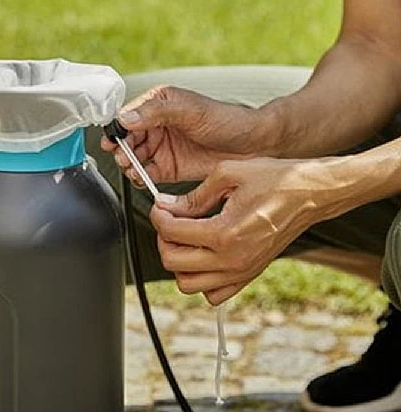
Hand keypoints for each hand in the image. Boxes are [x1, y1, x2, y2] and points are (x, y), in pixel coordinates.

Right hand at [101, 85, 267, 185]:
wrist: (253, 146)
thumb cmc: (226, 120)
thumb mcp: (190, 110)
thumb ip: (156, 111)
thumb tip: (126, 117)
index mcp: (158, 104)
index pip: (127, 114)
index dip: (117, 128)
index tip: (113, 140)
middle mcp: (156, 125)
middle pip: (126, 138)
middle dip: (122, 149)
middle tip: (124, 157)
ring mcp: (161, 147)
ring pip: (133, 157)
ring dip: (129, 164)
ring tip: (133, 168)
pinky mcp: (168, 168)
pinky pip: (146, 174)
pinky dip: (140, 177)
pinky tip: (143, 178)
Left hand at [150, 156, 356, 304]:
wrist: (310, 193)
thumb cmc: (274, 179)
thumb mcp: (227, 174)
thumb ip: (193, 195)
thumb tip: (167, 205)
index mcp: (225, 232)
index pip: (171, 232)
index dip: (158, 215)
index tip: (160, 205)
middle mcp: (232, 259)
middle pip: (172, 262)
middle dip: (162, 238)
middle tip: (170, 220)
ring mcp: (241, 271)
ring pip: (188, 284)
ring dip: (178, 262)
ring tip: (184, 238)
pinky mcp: (249, 275)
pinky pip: (213, 294)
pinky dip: (201, 279)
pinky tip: (203, 254)